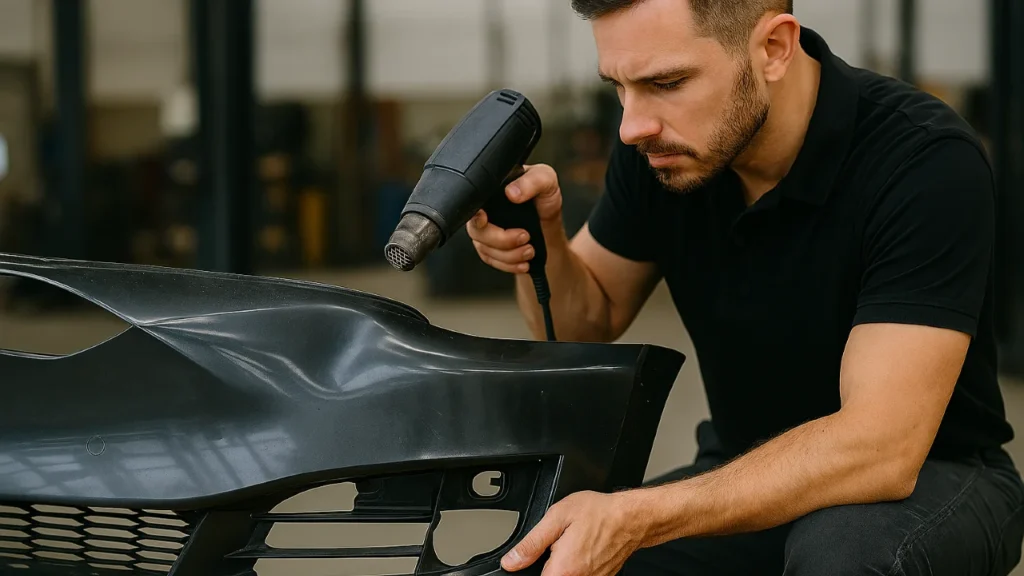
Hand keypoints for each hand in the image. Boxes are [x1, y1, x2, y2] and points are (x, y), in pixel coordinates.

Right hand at [467, 164, 564, 273]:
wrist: (549, 221)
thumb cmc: (544, 197)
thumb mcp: (546, 180)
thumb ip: (532, 181)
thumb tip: (512, 192)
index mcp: (490, 191)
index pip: (472, 204)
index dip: (475, 216)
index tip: (484, 221)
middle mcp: (483, 211)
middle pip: (477, 232)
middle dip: (502, 240)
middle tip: (525, 236)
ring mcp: (485, 231)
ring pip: (485, 250)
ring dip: (510, 255)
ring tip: (530, 250)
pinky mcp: (490, 248)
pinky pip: (492, 261)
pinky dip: (509, 265)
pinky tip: (523, 262)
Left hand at [501, 491, 645, 575]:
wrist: (631, 517)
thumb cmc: (599, 513)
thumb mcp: (557, 518)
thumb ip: (531, 543)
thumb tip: (511, 562)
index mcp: (562, 570)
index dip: (531, 567)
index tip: (540, 556)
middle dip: (549, 564)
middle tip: (559, 545)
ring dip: (564, 566)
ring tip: (573, 545)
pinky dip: (579, 565)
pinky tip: (584, 549)